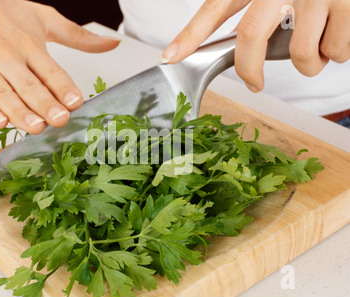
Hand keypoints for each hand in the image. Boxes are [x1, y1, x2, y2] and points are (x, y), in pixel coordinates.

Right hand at [0, 0, 119, 133]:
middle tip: (59, 120)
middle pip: (28, 84)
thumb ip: (78, 36)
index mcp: (28, 43)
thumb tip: (113, 42)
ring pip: (2, 92)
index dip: (64, 87)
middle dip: (45, 104)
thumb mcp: (42, 18)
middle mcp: (5, 53)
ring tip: (35, 126)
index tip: (76, 102)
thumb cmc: (0, 11)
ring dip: (19, 112)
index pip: (50, 70)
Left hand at [161, 0, 349, 92]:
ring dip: (309, 64)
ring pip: (301, 54)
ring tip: (315, 47)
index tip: (170, 57)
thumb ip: (253, 8)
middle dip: (249, 70)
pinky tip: (336, 35)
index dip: (190, 35)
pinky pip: (336, 50)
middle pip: (250, 36)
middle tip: (254, 83)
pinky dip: (337, 53)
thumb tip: (236, 42)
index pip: (215, 8)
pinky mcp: (347, 4)